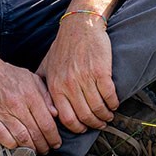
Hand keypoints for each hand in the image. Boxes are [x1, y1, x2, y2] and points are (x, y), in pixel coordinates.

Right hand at [0, 59, 61, 153]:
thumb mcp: (31, 78)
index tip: (56, 143)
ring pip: (20, 138)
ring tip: (35, 151)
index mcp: (30, 95)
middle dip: (43, 145)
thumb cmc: (8, 75)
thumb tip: (55, 114)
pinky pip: (2, 137)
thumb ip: (45, 96)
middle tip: (47, 150)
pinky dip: (12, 145)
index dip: (53, 137)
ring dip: (30, 148)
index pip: (46, 123)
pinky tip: (17, 146)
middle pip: (35, 133)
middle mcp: (16, 105)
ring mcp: (1, 113)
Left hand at [37, 14, 117, 133]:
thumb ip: (42, 86)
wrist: (80, 26)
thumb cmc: (63, 46)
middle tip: (100, 124)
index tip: (84, 129)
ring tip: (108, 115)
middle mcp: (69, 84)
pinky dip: (113, 103)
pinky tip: (114, 104)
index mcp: (55, 86)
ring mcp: (85, 78)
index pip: (66, 118)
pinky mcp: (101, 71)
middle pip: (84, 116)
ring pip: (97, 108)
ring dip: (105, 116)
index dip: (77, 128)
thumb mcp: (46, 66)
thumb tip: (42, 106)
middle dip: (94, 124)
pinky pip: (109, 95)